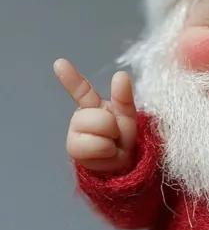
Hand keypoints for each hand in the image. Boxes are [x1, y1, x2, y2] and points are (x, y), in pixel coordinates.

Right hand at [54, 58, 137, 174]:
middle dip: (112, 128)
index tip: (59, 63)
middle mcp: (79, 117)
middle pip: (99, 118)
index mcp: (93, 106)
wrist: (121, 166)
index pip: (81, 90)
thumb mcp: (127, 117)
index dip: (71, 77)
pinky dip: (105, 152)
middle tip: (114, 137)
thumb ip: (124, 97)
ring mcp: (74, 133)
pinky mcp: (73, 149)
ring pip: (96, 133)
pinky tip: (103, 155)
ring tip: (109, 146)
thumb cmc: (122, 140)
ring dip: (109, 142)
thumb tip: (120, 74)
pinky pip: (94, 147)